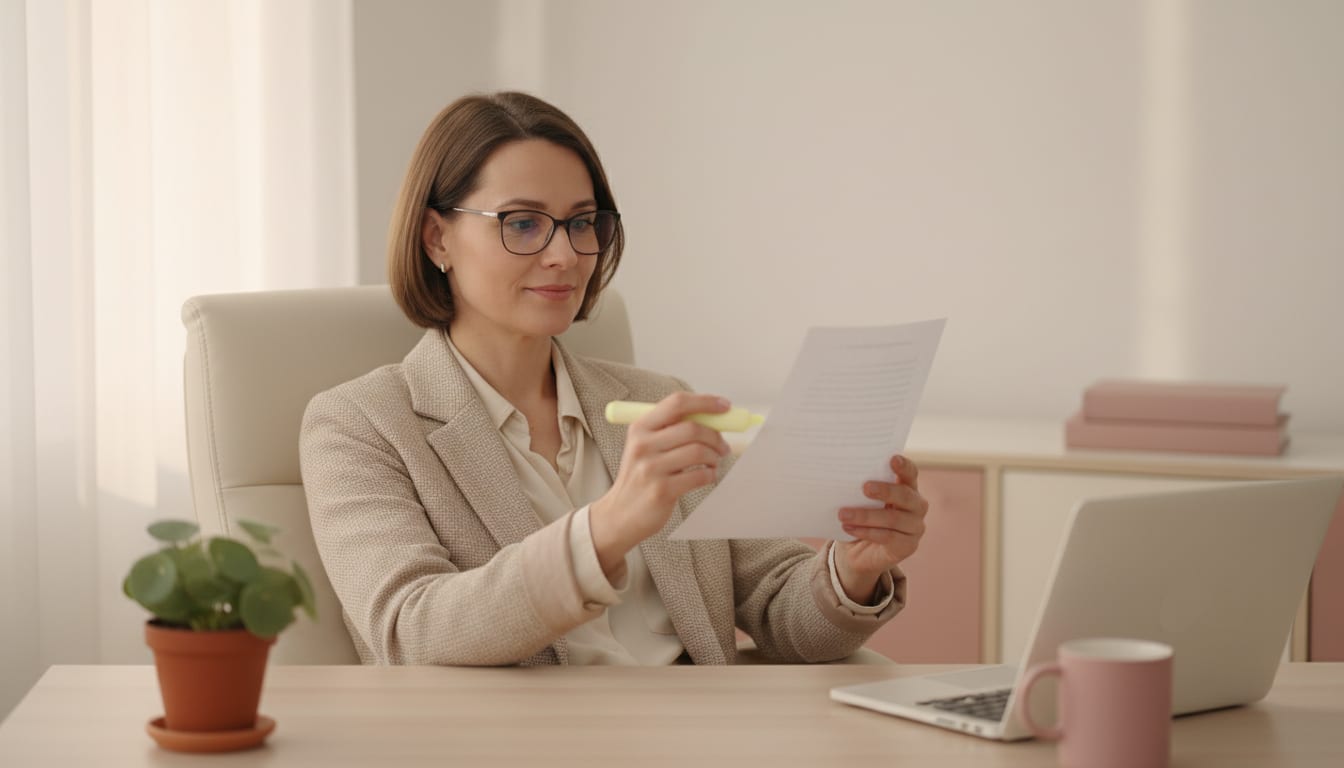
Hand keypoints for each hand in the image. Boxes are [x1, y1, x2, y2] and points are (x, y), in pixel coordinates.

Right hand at [589, 392, 731, 576]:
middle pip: (692, 428)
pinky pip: (699, 476)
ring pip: (698, 451)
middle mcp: (643, 445)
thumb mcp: (645, 446)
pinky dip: (710, 475)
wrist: (620, 514)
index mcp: (640, 428)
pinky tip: (707, 476)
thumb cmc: (640, 477)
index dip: (705, 402)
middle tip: (723, 446)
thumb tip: (712, 416)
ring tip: (713, 462)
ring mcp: (651, 468)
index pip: (677, 403)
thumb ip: (671, 429)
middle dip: (715, 436)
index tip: (725, 406)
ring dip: (714, 457)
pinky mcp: (661, 490)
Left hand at [832, 454, 927, 603]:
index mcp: (907, 488)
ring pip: (893, 519)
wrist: (858, 551)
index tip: (892, 459)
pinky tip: (849, 528)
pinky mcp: (908, 546)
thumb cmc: (860, 516)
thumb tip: (840, 473)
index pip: (910, 474)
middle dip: (885, 490)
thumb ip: (859, 487)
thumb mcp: (859, 499)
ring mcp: (915, 527)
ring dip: (866, 515)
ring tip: (843, 514)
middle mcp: (916, 506)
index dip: (904, 466)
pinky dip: (866, 532)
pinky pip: (888, 537)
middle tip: (865, 487)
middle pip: (905, 495)